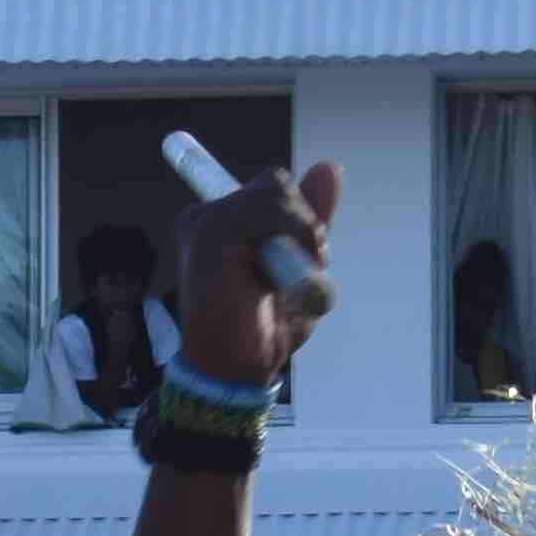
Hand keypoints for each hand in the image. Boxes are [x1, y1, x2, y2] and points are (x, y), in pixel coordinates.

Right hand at [178, 157, 343, 381]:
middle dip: (302, 224)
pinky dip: (289, 237)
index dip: (296, 218)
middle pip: (277, 183)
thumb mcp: (299, 264)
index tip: (303, 252)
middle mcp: (208, 214)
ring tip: (282, 279)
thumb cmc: (264, 327)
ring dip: (299, 234)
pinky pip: (268, 205)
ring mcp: (205, 218)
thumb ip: (310, 218)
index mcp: (223, 222)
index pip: (272, 188)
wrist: (236, 369)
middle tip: (291, 274)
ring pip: (276, 189)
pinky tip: (274, 274)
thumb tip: (329, 166)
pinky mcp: (209, 227)